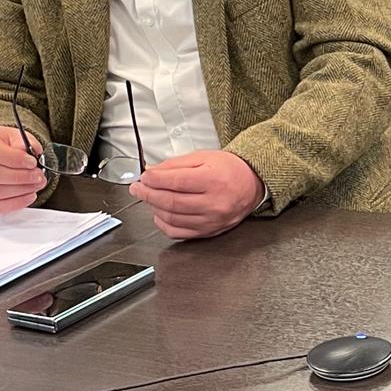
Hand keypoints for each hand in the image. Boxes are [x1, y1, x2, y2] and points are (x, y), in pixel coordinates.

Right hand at [0, 125, 47, 212]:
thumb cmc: (0, 143)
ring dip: (21, 190)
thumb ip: (24, 142)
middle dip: (20, 177)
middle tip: (38, 175)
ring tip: (37, 184)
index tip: (33, 162)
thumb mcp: (13, 134)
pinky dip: (15, 203)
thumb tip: (33, 152)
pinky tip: (29, 196)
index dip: (15, 160)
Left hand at [129, 150, 264, 239]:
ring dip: (154, 208)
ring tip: (149, 198)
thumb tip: (151, 173)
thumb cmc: (230, 169)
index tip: (144, 176)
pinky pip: (179, 232)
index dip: (153, 179)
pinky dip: (164, 224)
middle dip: (147, 194)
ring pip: (171, 218)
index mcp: (213, 180)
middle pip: (170, 202)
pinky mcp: (209, 231)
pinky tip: (159, 215)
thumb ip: (175, 165)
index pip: (174, 182)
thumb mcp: (204, 157)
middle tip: (137, 188)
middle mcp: (214, 203)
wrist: (253, 184)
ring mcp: (211, 220)